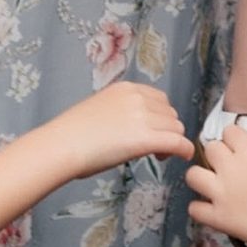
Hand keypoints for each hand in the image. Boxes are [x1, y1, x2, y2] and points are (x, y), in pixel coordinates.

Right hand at [56, 76, 196, 181]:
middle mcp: (137, 98)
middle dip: (167, 129)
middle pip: (170, 113)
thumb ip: (121, 112)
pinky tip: (182, 157)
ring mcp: (143, 116)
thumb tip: (131, 127)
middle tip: (156, 147)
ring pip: (176, 128)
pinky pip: (178, 142)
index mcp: (125, 89)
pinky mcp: (146, 138)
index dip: (160, 117)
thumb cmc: (71, 134)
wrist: (61, 146)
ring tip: (157, 155)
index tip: (153, 130)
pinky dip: (184, 150)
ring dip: (172, 141)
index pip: (159, 99)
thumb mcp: (100, 110)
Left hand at [188, 122, 246, 246]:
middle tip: (229, 164)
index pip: (230, 131)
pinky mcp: (216, 216)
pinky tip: (210, 208)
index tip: (243, 146)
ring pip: (192, 175)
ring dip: (200, 176)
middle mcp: (229, 169)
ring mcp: (219, 193)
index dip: (236, 137)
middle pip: (210, 148)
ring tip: (212, 182)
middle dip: (218, 152)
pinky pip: (194, 209)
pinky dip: (199, 208)